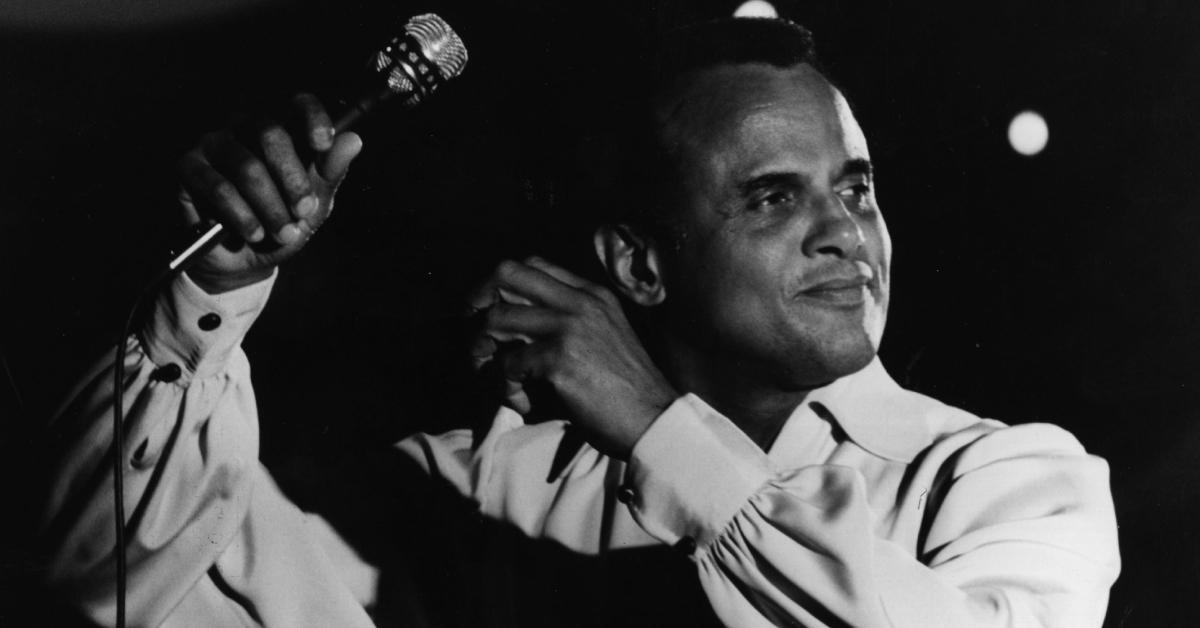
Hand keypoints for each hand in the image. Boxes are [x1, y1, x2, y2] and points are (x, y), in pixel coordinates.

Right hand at [177, 93, 362, 292]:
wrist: (244, 262)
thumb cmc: (281, 224)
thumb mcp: (314, 205)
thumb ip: (330, 172)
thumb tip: (354, 140)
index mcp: (281, 130)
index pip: (296, 104)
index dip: (312, 118)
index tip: (323, 143)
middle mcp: (245, 127)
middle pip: (271, 134)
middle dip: (293, 180)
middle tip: (304, 211)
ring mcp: (215, 143)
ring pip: (247, 167)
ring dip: (270, 207)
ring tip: (282, 233)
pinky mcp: (189, 166)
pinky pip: (219, 187)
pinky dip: (242, 215)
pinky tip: (253, 233)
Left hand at [468, 257, 677, 458]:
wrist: (653, 420)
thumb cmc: (628, 388)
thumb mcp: (607, 336)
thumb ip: (572, 319)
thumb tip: (517, 324)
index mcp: (592, 294)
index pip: (533, 264)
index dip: (501, 284)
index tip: (489, 308)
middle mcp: (580, 302)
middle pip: (507, 273)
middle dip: (479, 299)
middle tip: (475, 330)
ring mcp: (570, 327)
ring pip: (497, 319)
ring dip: (484, 350)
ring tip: (495, 376)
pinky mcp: (559, 359)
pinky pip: (507, 365)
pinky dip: (506, 387)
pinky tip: (523, 401)